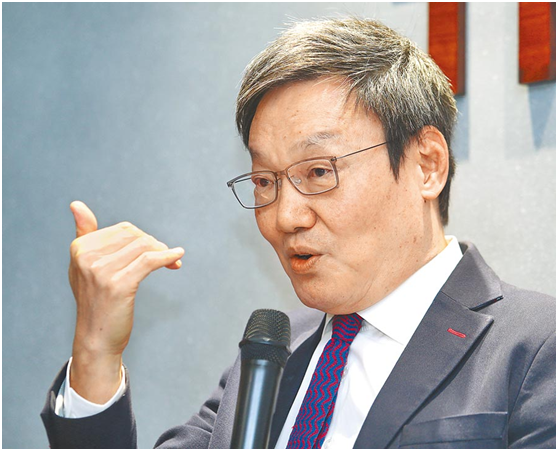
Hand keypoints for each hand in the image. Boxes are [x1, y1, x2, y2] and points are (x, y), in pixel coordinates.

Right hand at [68, 201, 183, 402]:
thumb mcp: (84, 265)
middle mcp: (86, 257)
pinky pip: (150, 260)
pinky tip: (177, 258)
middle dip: (155, 244)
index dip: (144, 238)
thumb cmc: (95, 300)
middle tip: (166, 257)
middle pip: (135, 236)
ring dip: (163, 251)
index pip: (123, 230)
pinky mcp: (118, 285)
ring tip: (170, 262)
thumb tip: (76, 204)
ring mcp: (101, 271)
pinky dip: (167, 256)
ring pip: (144, 246)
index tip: (156, 249)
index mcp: (79, 248)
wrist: (97, 338)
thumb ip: (84, 233)